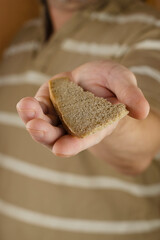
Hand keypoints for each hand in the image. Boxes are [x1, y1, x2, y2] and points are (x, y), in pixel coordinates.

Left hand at [16, 61, 148, 157]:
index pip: (85, 139)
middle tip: (36, 128)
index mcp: (95, 126)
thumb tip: (142, 111)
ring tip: (26, 109)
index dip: (74, 144)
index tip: (61, 149)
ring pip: (44, 124)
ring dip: (33, 120)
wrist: (95, 79)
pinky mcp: (48, 102)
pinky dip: (31, 108)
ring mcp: (59, 115)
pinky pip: (38, 108)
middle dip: (46, 134)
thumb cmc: (112, 84)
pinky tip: (26, 104)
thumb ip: (131, 96)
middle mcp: (74, 125)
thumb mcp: (124, 83)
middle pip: (58, 136)